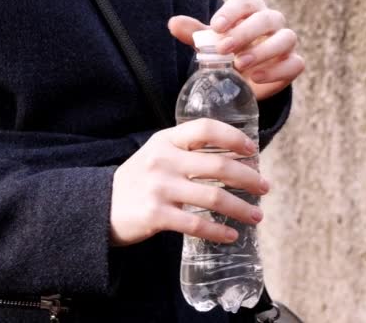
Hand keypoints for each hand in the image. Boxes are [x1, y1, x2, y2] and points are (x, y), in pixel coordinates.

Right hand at [110, 119, 268, 246]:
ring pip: (214, 197)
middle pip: (218, 165)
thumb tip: (235, 158)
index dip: (234, 137)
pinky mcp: (156, 215)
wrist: (100, 208)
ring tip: (257, 215)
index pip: (205, 128)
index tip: (253, 150)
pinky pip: (196, 224)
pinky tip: (231, 235)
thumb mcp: (157, 154)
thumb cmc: (139, 180)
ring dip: (241, 208)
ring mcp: (159, 188)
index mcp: (166, 140)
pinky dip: (218, 231)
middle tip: (265, 187)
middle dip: (249, 177)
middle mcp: (163, 160)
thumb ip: (187, 151)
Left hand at [168, 0, 304, 100]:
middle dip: (246, 32)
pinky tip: (256, 77)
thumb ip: (195, 34)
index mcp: (252, 12)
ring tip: (240, 65)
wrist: (245, 79)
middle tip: (224, 48)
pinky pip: (294, 64)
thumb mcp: (211, 44)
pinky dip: (277, 71)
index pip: (247, 3)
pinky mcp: (292, 64)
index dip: (233, 13)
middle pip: (267, 19)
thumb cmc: (228, 53)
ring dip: (263, 51)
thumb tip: (173, 23)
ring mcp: (285, 44)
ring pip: (286, 39)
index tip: (216, 26)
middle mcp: (273, 23)